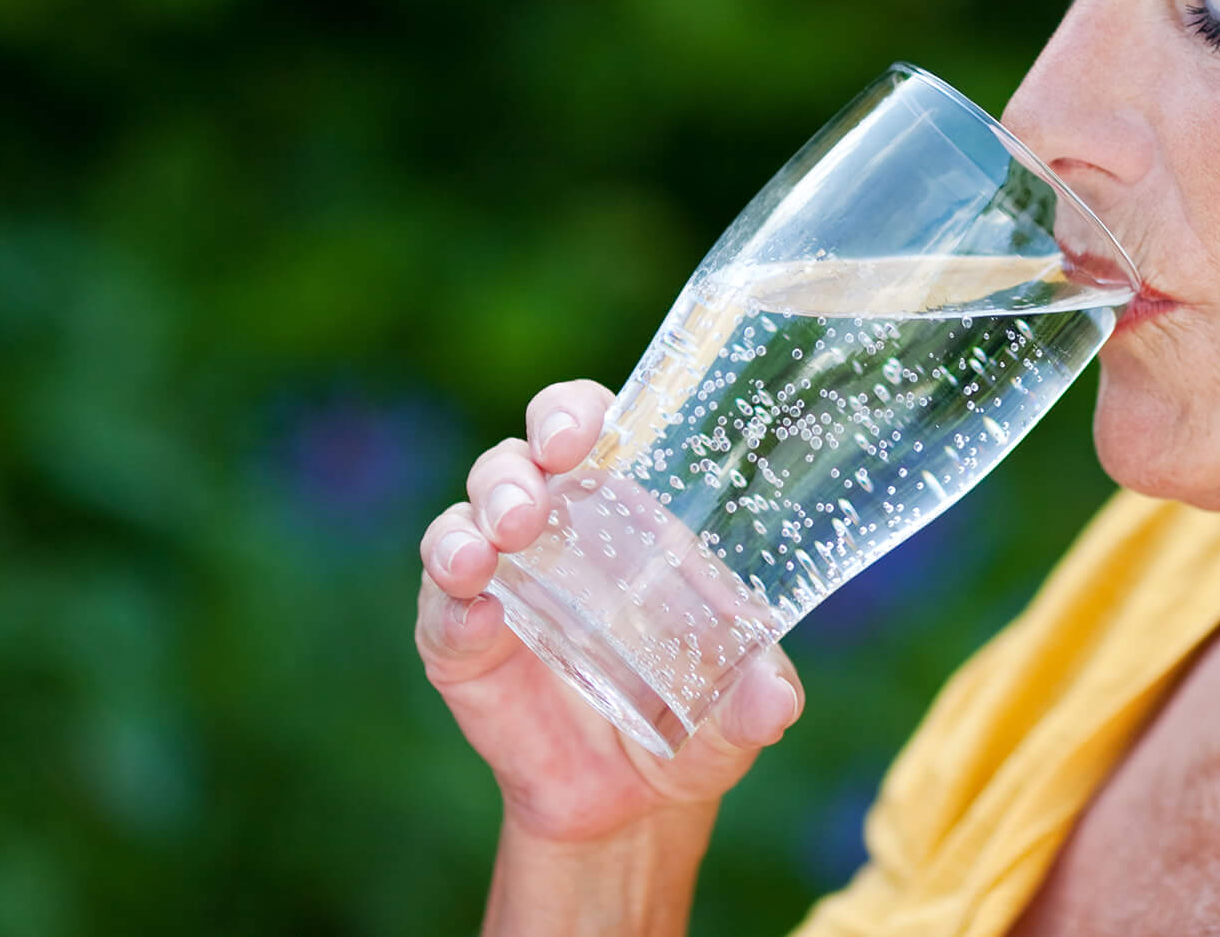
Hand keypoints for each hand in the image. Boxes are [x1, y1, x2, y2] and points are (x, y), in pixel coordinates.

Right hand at [415, 380, 806, 845]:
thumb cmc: (690, 724)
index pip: (586, 429)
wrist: (627, 805)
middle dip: (514, 471)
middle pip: (514, 464)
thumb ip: (758, 702)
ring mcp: (500, 584)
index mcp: (622, 516)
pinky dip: (450, 607)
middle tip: (530, 507)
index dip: (572, 413)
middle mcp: (551, 532)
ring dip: (470, 529)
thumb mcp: (735, 716)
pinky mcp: (459, 644)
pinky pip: (441, 610)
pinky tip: (473, 619)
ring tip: (489, 554)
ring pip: (463, 523)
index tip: (577, 431)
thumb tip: (777, 696)